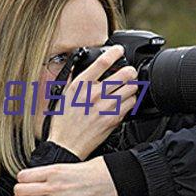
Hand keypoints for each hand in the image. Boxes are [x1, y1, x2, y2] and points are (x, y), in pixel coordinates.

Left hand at [10, 157, 118, 195]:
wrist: (112, 181)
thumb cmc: (96, 171)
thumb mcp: (70, 165)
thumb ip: (53, 173)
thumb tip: (40, 178)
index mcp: (54, 171)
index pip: (24, 176)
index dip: (19, 180)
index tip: (21, 183)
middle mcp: (53, 185)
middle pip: (21, 190)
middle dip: (16, 194)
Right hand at [48, 44, 137, 159]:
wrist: (66, 144)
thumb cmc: (63, 121)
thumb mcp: (63, 94)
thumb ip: (73, 77)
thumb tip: (79, 63)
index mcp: (80, 85)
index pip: (103, 62)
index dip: (115, 52)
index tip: (119, 50)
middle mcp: (94, 94)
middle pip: (124, 74)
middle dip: (130, 70)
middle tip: (130, 71)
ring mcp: (106, 107)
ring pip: (131, 88)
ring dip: (132, 86)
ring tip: (127, 87)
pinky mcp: (114, 119)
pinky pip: (131, 104)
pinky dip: (131, 100)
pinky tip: (125, 101)